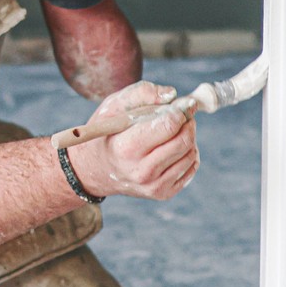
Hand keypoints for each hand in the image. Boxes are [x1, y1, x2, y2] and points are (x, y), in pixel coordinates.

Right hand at [66, 81, 198, 199]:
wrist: (95, 169)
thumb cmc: (107, 133)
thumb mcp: (114, 106)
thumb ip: (142, 93)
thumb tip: (172, 94)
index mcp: (127, 147)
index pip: (169, 125)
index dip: (181, 110)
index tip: (183, 104)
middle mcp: (141, 171)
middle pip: (184, 140)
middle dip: (187, 123)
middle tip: (181, 116)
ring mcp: (152, 186)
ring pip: (190, 154)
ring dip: (188, 137)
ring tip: (172, 132)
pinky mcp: (162, 193)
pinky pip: (190, 167)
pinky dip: (187, 153)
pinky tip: (172, 148)